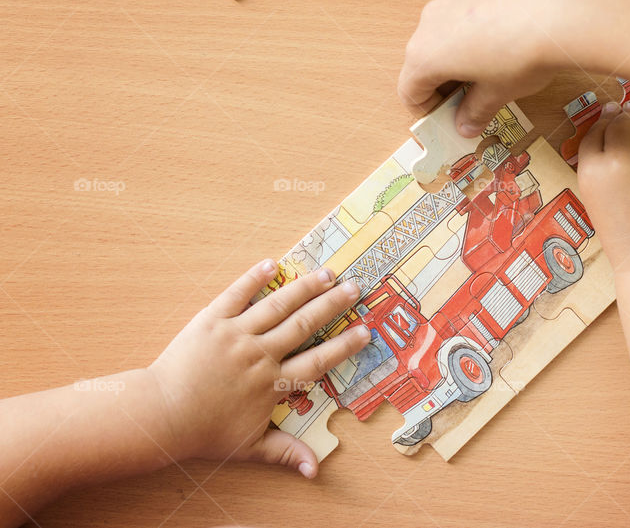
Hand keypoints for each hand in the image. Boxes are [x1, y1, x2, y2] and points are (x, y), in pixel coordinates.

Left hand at [147, 260, 369, 477]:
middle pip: (304, 325)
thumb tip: (315, 471)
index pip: (317, 361)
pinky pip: (237, 294)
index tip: (364, 331)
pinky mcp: (212, 320)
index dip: (343, 346)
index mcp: (272, 384)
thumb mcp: (250, 447)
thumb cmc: (204, 433)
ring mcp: (236, 334)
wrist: (160, 416)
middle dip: (332, 305)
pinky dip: (254, 278)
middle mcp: (260, 354)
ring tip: (326, 273)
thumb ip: (285, 453)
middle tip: (354, 288)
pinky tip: (272, 264)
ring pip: (278, 305)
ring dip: (304, 287)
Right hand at [398, 0, 629, 136]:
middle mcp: (431, 21)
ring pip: (447, 33)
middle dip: (444, 83)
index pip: (409, 90)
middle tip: (471, 99)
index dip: (426, 110)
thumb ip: (475, 111)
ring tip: (494, 70)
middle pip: (425, 59)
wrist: (559, 9)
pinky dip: (478, 30)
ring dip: (461, 55)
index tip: (447, 118)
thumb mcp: (497, 94)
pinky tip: (509, 40)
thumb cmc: (522, 55)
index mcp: (425, 54)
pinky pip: (469, 12)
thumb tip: (467, 124)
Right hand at [577, 103, 629, 270]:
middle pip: (622, 120)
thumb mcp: (597, 196)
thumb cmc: (623, 233)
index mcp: (591, 169)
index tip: (611, 112)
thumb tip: (615, 120)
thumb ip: (601, 163)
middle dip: (629, 114)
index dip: (604, 119)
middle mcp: (618, 159)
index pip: (595, 130)